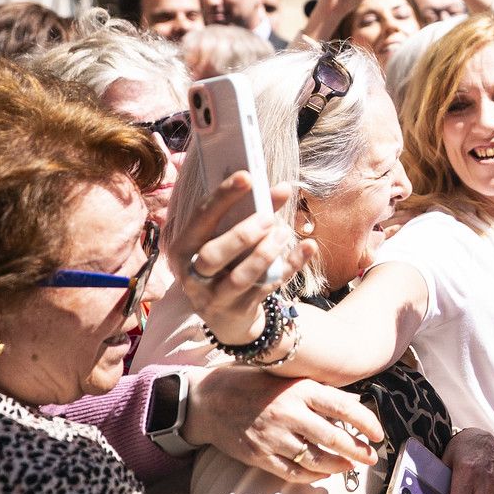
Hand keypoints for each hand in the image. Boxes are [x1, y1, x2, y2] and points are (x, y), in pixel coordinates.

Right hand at [167, 174, 313, 344]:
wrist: (225, 317)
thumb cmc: (225, 265)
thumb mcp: (225, 240)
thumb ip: (248, 214)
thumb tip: (279, 187)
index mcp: (185, 248)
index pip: (201, 218)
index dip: (223, 196)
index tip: (247, 176)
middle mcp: (195, 274)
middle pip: (213, 255)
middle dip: (242, 234)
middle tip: (269, 218)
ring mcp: (216, 297)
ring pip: (240, 277)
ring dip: (266, 253)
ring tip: (284, 232)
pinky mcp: (241, 310)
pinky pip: (268, 287)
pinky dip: (291, 266)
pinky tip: (308, 247)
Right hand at [185, 371, 383, 483]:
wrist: (208, 400)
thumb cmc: (252, 384)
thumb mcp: (287, 377)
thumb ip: (317, 391)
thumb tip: (353, 404)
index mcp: (299, 389)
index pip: (343, 407)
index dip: (366, 423)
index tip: (378, 434)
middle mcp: (288, 413)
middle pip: (333, 438)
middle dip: (358, 450)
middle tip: (372, 457)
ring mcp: (273, 437)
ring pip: (315, 459)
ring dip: (338, 466)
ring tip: (350, 466)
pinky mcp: (260, 456)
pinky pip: (293, 472)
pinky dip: (312, 475)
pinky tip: (323, 474)